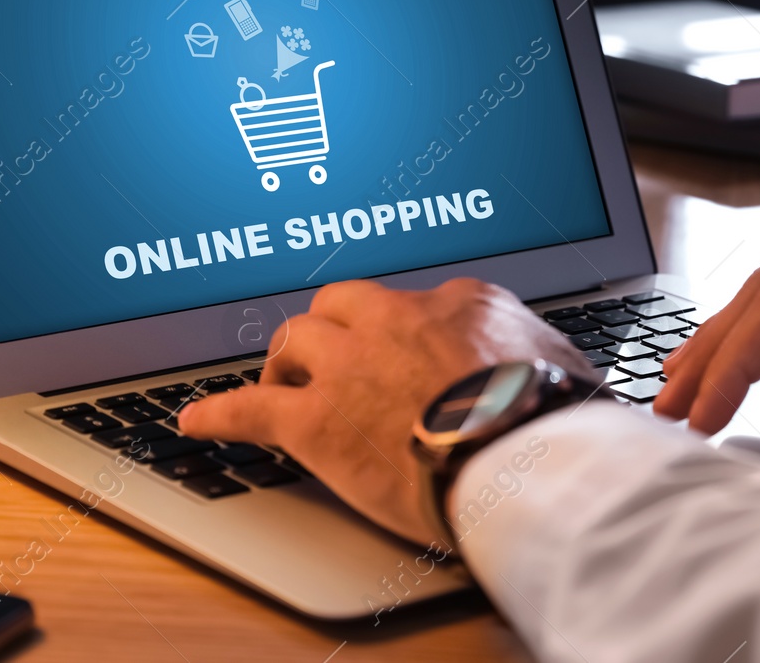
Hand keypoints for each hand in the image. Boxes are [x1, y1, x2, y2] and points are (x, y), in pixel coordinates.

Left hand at [178, 277, 589, 544]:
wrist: (524, 458)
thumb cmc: (554, 419)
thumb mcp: (563, 362)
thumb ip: (538, 351)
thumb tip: (552, 365)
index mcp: (458, 302)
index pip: (412, 303)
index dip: (399, 331)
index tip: (399, 350)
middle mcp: (394, 320)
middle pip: (339, 304)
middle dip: (329, 329)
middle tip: (328, 357)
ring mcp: (349, 367)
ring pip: (294, 341)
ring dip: (285, 362)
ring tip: (280, 383)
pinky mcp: (315, 421)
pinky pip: (249, 408)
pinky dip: (218, 414)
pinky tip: (195, 423)